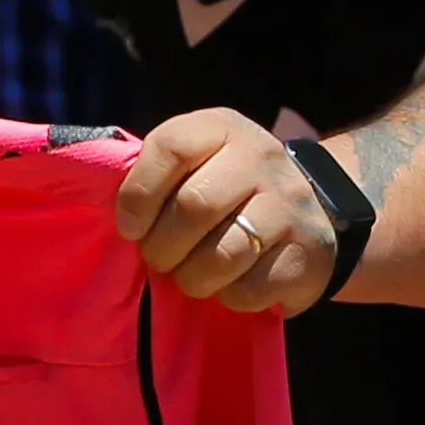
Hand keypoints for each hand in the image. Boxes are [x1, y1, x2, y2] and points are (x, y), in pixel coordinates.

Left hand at [113, 106, 342, 316]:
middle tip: (159, 260)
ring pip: (224, 254)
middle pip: (194, 205)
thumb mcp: (197, 163)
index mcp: (222, 128)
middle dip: (163, 246)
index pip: (171, 147)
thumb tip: (111, 213)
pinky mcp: (309, 252)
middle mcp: (260, 157)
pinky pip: (251, 288)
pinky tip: (231, 285)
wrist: (314, 213)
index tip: (129, 228)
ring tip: (192, 277)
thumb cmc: (228, 191)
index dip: (139, 194)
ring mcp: (290, 204)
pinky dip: (230, 297)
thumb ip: (157, 175)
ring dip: (193, 278)